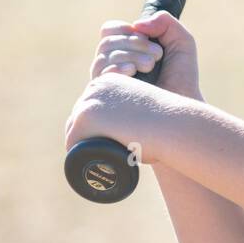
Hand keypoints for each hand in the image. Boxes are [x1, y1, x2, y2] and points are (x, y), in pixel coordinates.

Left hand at [64, 70, 191, 164]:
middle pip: (80, 115)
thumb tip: (137, 122)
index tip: (103, 139)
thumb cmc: (167, 121)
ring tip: (95, 160)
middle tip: (101, 153)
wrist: (172, 125)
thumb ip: (137, 108)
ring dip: (81, 144)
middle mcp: (96, 86)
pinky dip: (76, 154)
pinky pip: (71, 141)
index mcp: (110, 80)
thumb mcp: (147, 105)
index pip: (92, 105)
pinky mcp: (85, 118)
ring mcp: (89, 101)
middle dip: (86, 134)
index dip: (95, 125)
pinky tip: (85, 162)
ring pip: (74, 128)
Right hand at [90, 11, 201, 100]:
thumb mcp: (181, 41)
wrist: (182, 107)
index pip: (109, 30)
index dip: (126, 29)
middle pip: (107, 41)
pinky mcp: (106, 95)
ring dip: (132, 55)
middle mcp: (112, 64)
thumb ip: (165, 22)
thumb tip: (137, 24)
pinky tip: (133, 72)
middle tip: (157, 56)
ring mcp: (107, 81)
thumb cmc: (182, 77)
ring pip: (105, 55)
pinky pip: (103, 73)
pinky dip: (119, 67)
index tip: (146, 37)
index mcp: (125, 50)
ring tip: (150, 66)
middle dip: (135, 43)